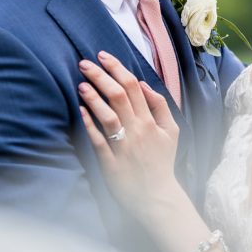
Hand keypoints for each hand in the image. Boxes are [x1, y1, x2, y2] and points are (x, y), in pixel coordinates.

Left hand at [78, 52, 181, 213]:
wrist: (156, 195)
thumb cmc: (162, 161)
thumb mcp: (171, 131)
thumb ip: (160, 106)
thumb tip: (144, 84)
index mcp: (151, 121)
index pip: (133, 87)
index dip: (117, 68)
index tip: (103, 56)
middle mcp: (137, 131)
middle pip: (118, 96)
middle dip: (100, 76)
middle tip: (84, 63)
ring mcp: (123, 146)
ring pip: (108, 116)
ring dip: (94, 97)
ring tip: (81, 83)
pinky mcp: (110, 162)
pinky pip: (98, 140)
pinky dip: (89, 124)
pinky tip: (80, 109)